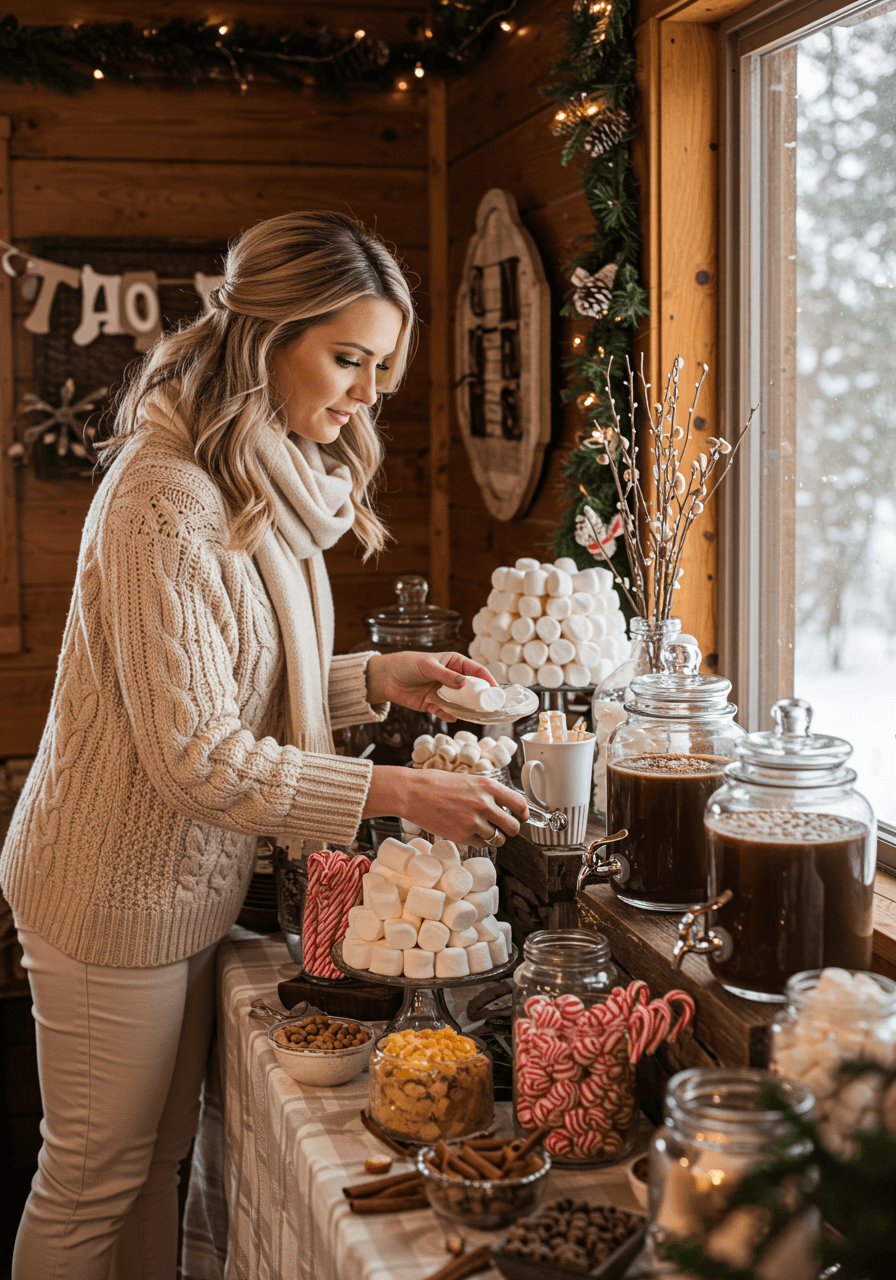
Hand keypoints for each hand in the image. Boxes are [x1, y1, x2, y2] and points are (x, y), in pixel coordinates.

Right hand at [364, 766, 528, 847]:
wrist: (413, 793)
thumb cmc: (437, 784)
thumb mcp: (468, 780)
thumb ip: (487, 792)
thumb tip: (503, 805)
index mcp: (488, 786)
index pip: (520, 804)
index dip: (523, 813)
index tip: (521, 817)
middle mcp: (485, 804)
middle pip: (514, 826)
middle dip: (510, 829)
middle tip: (502, 827)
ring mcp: (474, 821)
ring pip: (499, 839)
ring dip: (494, 837)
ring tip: (482, 830)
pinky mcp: (463, 836)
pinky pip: (482, 844)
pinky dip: (479, 841)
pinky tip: (468, 832)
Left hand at [366, 650, 496, 720]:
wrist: (386, 678)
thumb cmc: (407, 664)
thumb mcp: (427, 666)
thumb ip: (445, 676)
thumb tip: (464, 683)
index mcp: (455, 663)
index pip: (477, 671)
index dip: (488, 681)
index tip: (496, 692)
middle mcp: (453, 678)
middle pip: (472, 689)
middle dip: (480, 698)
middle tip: (487, 708)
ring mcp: (444, 692)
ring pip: (461, 702)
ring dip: (465, 708)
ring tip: (469, 714)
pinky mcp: (434, 704)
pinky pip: (447, 711)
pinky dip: (448, 714)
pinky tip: (446, 714)